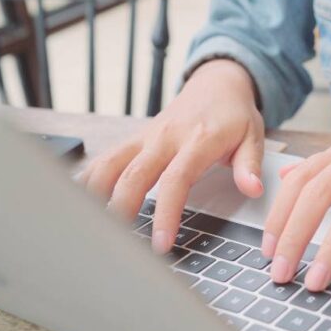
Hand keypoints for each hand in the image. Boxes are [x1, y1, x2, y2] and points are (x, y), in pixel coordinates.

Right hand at [79, 60, 264, 252]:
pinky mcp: (135, 139)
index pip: (176, 180)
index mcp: (197, 140)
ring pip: (111, 165)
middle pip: (134, 176)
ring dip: (96, 195)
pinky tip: (76, 199)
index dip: (165, 213)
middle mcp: (165, 137)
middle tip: (119, 247)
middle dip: (122, 212)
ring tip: (87, 227)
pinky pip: (106, 158)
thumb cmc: (235, 114)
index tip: (161, 243)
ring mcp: (146, 137)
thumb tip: (254, 190)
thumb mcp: (253, 136)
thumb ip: (250, 165)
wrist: (217, 83)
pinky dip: (89, 177)